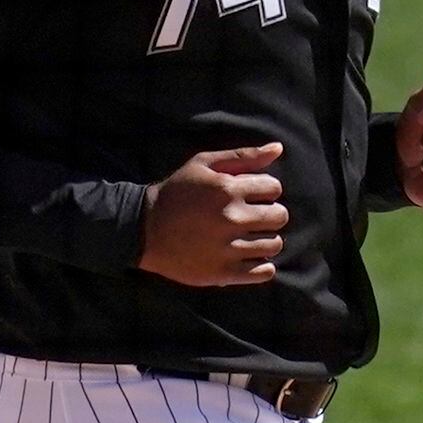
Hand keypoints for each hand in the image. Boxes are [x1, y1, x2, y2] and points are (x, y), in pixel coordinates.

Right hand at [139, 142, 287, 287]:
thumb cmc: (176, 193)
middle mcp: (232, 219)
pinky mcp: (223, 273)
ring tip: (248, 237)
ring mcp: (228, 248)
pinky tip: (247, 256)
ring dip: (265, 239)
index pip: (274, 188)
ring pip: (274, 244)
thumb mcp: (203, 165)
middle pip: (279, 217)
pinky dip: (262, 265)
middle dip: (269, 214)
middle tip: (252, 217)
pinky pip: (264, 271)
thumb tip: (278, 148)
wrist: (143, 230)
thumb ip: (242, 156)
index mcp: (228, 189)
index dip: (265, 190)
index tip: (251, 196)